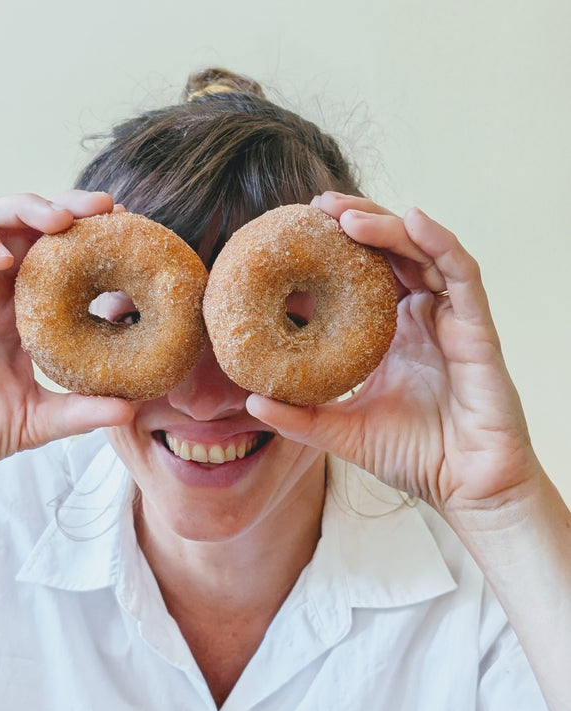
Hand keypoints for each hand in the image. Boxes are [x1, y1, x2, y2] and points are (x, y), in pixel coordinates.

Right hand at [0, 191, 132, 479]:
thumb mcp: (37, 421)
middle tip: (105, 207)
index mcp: (26, 313)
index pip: (62, 260)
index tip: (129, 233)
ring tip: (59, 221)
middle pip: (32, 226)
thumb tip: (132, 411)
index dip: (93, 242)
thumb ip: (81, 412)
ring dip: (26, 209)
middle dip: (68, 208)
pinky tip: (2, 257)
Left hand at [247, 192, 539, 526]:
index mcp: (393, 334)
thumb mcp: (344, 432)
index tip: (299, 230)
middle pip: (393, 251)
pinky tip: (411, 219)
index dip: (338, 248)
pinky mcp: (477, 328)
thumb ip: (301, 417)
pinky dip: (439, 242)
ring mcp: (451, 320)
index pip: (367, 275)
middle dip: (358, 221)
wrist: (465, 488)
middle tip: (316, 206)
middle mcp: (423, 319)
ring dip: (387, 225)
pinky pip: (462, 273)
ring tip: (344, 213)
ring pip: (424, 252)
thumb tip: (249, 401)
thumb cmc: (415, 458)